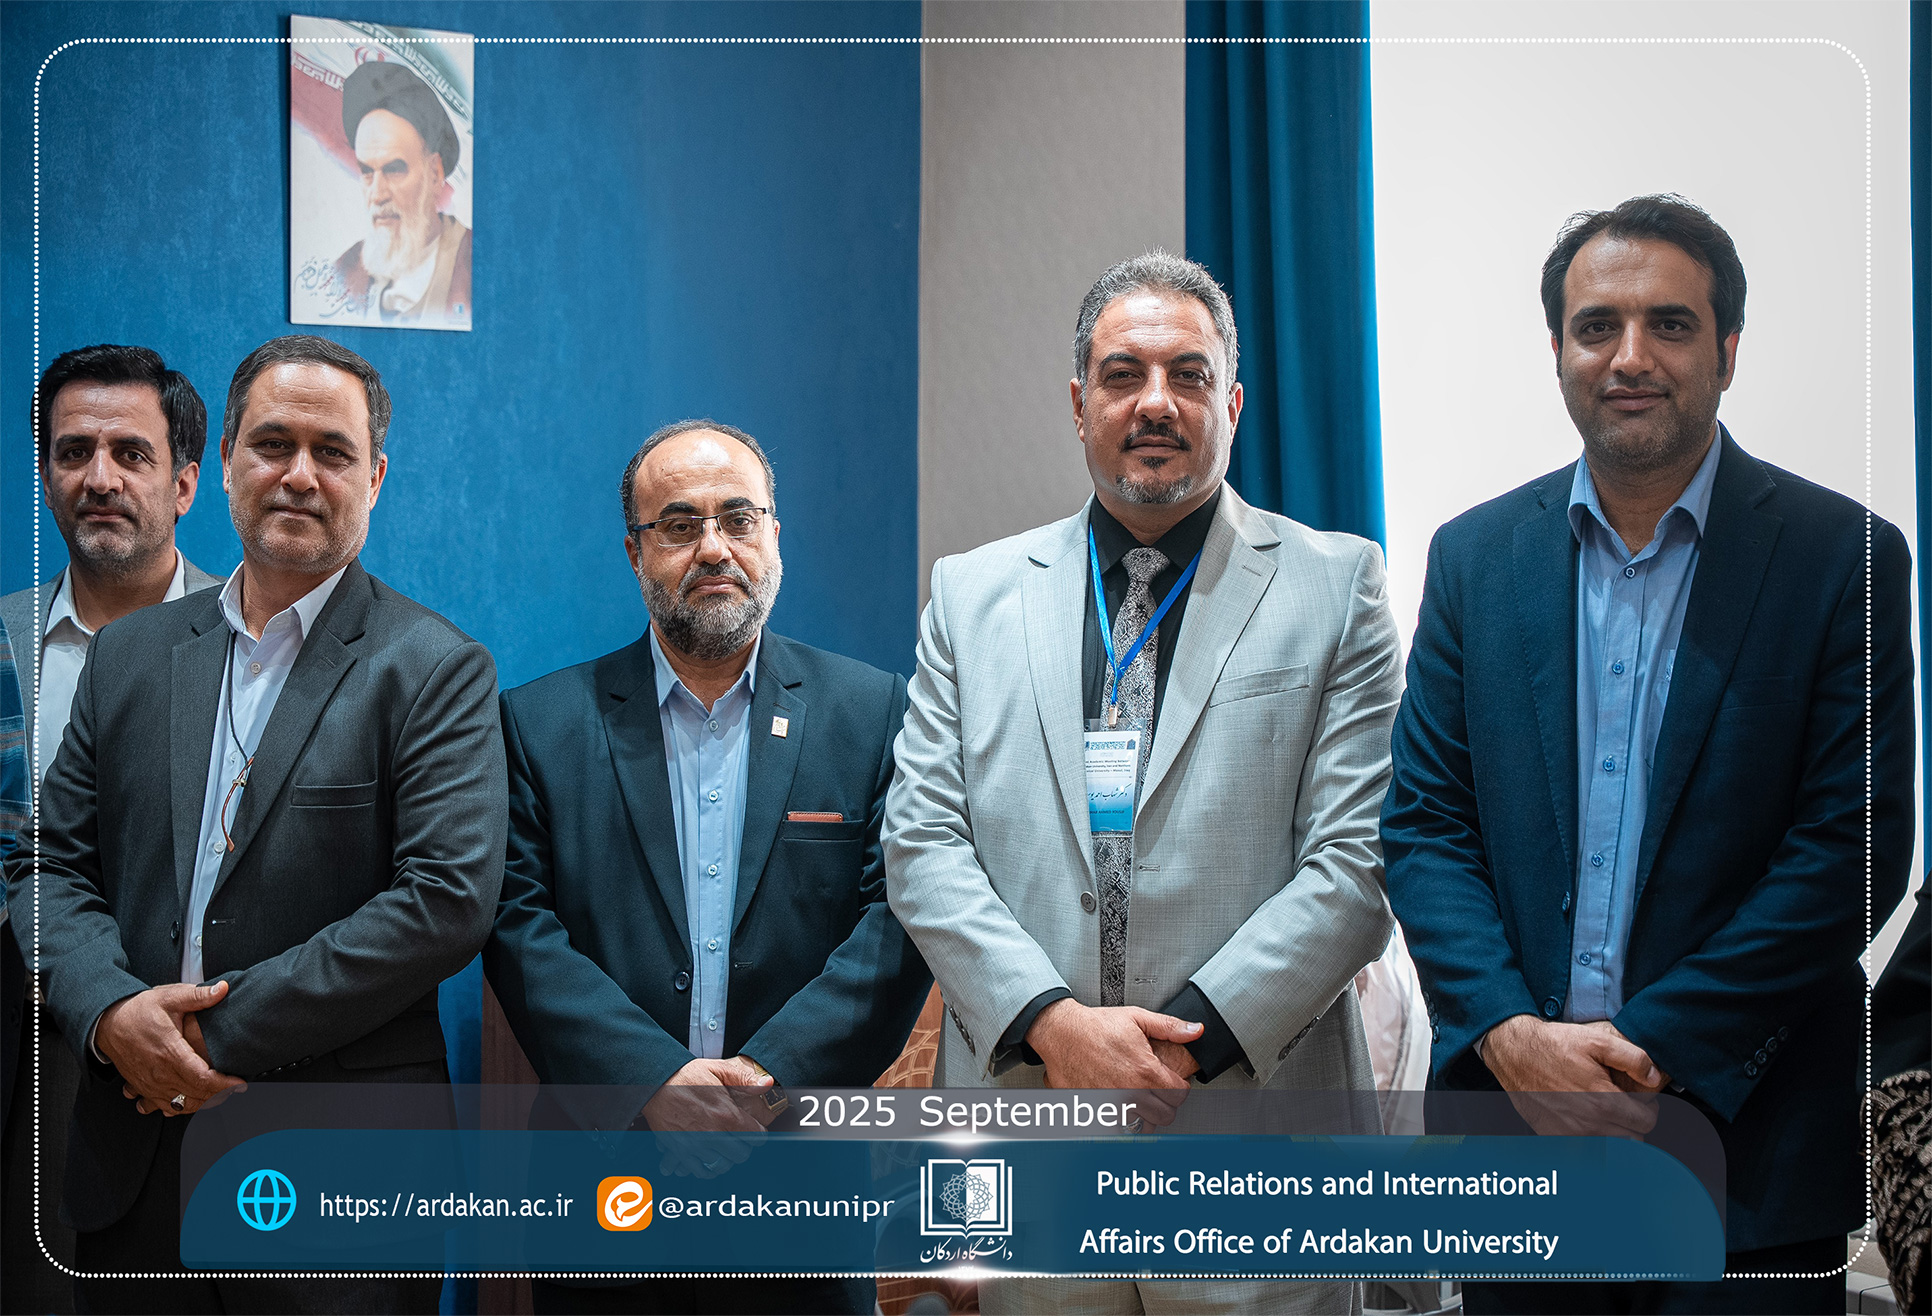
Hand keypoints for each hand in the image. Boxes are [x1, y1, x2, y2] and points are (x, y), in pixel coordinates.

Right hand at [97, 982, 244, 1116]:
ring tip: (221, 1095)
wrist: (108, 1023)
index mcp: (169, 1052)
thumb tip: (222, 988)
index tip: (241, 1085)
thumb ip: (198, 995)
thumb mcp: (169, 997)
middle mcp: (159, 1073)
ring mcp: (149, 1084)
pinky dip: (180, 1108)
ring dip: (202, 1103)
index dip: (224, 1085)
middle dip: (219, 1095)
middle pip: (195, 1094)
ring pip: (180, 1104)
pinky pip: (163, 1106)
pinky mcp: (142, 1088)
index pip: (202, 1077)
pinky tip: (192, 1103)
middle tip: (237, 1089)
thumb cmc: (139, 1010)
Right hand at [641, 1058, 774, 1178]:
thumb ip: (745, 1077)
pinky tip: (709, 1156)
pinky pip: (700, 1171)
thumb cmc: (685, 1077)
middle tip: (739, 1136)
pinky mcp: (681, 1152)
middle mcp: (712, 1134)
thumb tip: (767, 1083)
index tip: (753, 1127)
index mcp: (725, 1114)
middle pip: (741, 1155)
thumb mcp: (718, 1069)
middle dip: (744, 1146)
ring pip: (722, 1165)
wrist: (655, 1085)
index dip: (758, 1132)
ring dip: (726, 1157)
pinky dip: (707, 1168)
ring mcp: (695, 1146)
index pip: (756, 1137)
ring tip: (724, 1146)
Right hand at [1025, 999, 1199, 1125]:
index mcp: (1145, 1071)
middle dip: (1165, 1104)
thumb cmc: (1095, 1026)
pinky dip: (1122, 1123)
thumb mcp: (1137, 1018)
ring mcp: (1112, 1106)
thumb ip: (1169, 1027)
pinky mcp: (1095, 1113)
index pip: (1180, 1095)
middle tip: (1158, 1093)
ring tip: (1141, 1102)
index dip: (1179, 1087)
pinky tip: (1121, 1109)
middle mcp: (1130, 1092)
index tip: (1172, 1083)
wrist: (1061, 1033)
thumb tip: (1195, 1031)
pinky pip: (1118, 1131)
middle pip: (1165, 1115)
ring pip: (1143, 1127)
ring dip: (1145, 1117)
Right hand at [1480, 1014, 1660, 1138]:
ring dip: (1616, 1135)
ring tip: (1607, 1114)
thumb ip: (1633, 1058)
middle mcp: (1589, 1126)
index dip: (1648, 1108)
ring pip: (1613, 1150)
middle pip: (1634, 1140)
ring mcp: (1571, 1136)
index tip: (1639, 1099)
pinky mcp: (1555, 1138)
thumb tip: (1655, 1076)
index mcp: (1604, 1103)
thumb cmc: (1554, 1045)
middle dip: (1634, 1123)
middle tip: (1624, 1105)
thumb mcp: (1597, 1040)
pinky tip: (1587, 1123)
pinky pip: (1586, 1153)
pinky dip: (1592, 1142)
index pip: (1646, 1121)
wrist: (1514, 1053)